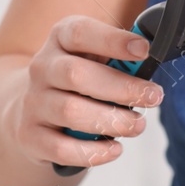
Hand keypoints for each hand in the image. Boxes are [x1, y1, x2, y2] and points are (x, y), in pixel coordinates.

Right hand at [10, 15, 162, 171]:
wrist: (32, 111)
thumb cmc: (76, 83)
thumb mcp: (93, 59)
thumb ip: (118, 58)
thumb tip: (151, 61)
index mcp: (60, 40)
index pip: (80, 33)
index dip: (113, 40)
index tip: (144, 50)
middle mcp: (42, 68)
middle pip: (77, 75)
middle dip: (121, 88)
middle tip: (153, 97)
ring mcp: (34, 103)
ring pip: (70, 112)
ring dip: (112, 121)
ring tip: (137, 126)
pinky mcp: (31, 136)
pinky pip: (62, 147)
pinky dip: (93, 152)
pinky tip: (115, 149)